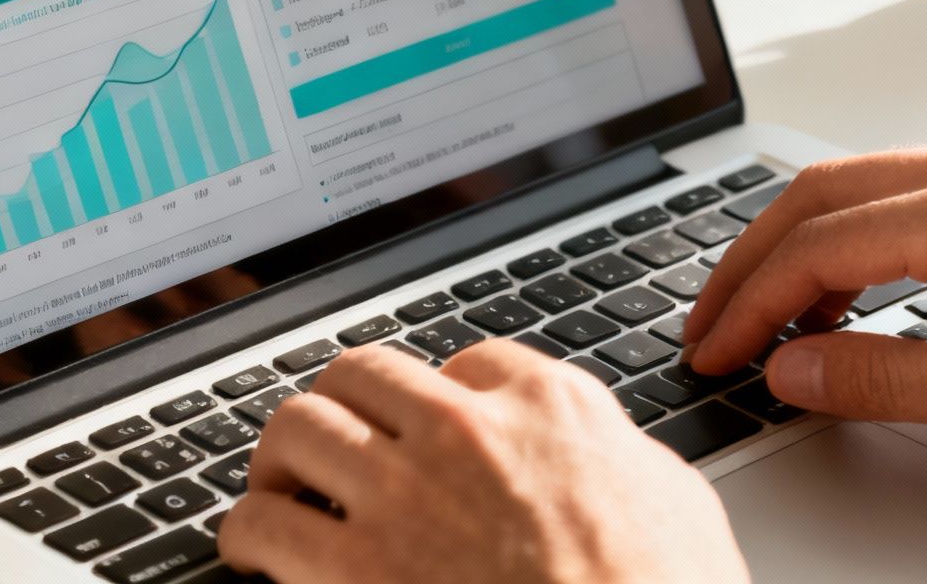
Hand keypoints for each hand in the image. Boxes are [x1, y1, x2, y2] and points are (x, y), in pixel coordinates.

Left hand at [219, 339, 748, 583]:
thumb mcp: (678, 504)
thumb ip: (624, 458)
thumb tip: (612, 457)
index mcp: (550, 407)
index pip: (468, 364)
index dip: (442, 400)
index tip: (427, 429)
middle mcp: (467, 432)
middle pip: (363, 374)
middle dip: (344, 410)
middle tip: (336, 448)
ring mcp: (404, 498)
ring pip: (297, 427)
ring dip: (284, 460)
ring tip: (285, 491)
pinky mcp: (354, 570)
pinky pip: (261, 524)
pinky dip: (248, 534)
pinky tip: (258, 551)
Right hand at [684, 135, 926, 458]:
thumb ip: (886, 379)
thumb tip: (793, 367)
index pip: (815, 247)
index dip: (746, 303)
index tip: (713, 350)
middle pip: (821, 193)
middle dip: (750, 260)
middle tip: (712, 322)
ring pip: (865, 181)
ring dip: (805, 242)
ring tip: (776, 315)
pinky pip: (915, 185)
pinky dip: (862, 230)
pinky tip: (861, 283)